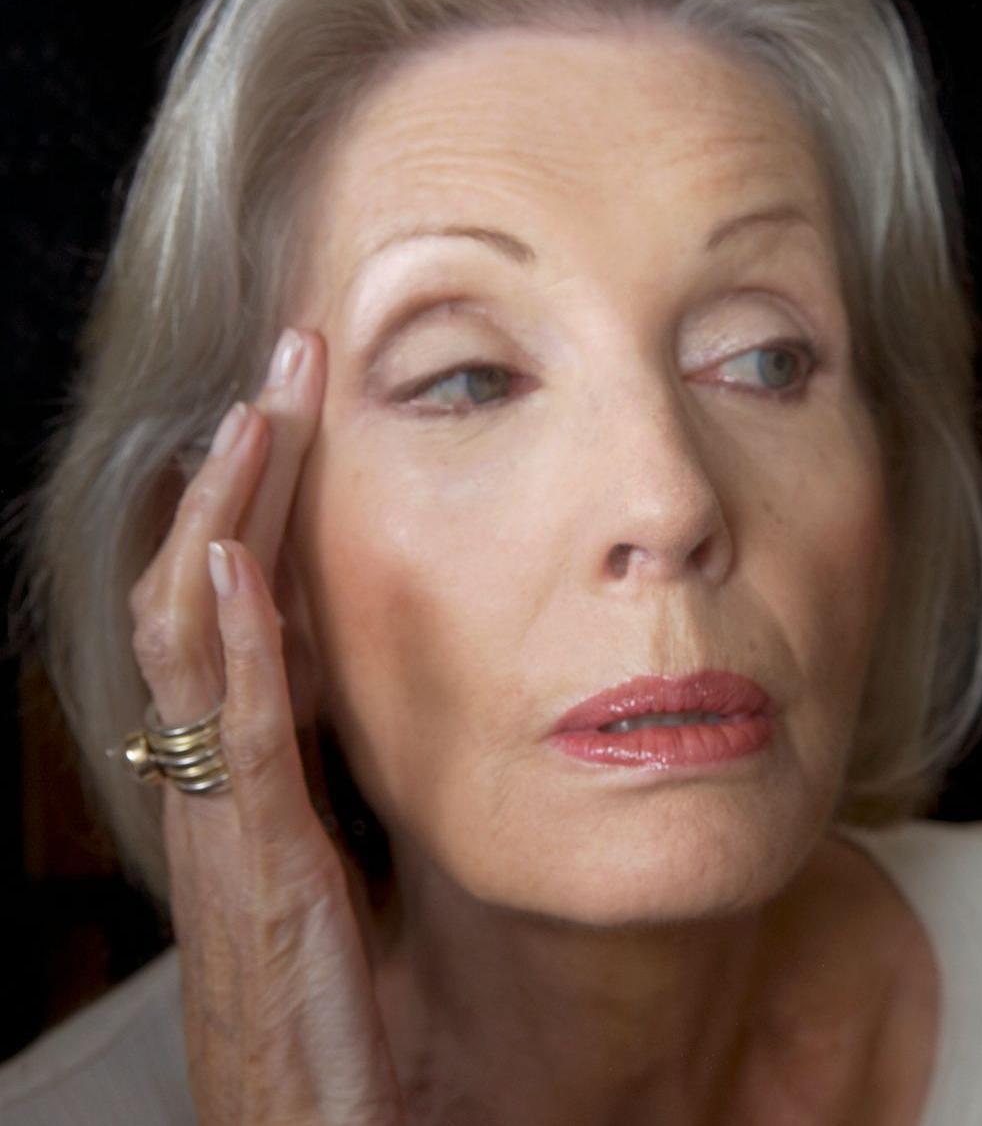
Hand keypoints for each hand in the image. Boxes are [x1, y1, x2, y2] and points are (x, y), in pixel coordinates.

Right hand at [127, 329, 403, 1125]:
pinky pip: (236, 735)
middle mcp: (211, 787)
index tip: (292, 412)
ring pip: (197, 638)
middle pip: (200, 593)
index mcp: (239, 783)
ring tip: (259, 417)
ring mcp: (223, 821)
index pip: (228, 613)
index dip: (252, 509)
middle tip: (283, 367)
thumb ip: (335, 802)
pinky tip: (247, 565)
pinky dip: (236, 645)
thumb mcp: (332, 885)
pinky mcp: (255, 867)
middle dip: (239, 476)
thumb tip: (372, 719)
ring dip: (231, 519)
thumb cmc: (326, 1026)